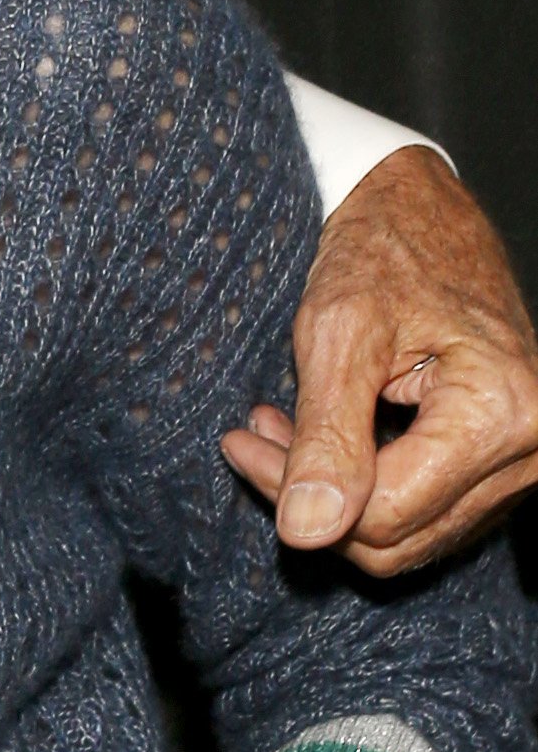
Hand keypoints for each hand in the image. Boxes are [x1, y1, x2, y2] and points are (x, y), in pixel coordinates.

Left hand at [221, 146, 537, 572]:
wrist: (424, 213)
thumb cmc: (383, 253)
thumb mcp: (339, 334)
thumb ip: (325, 436)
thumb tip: (306, 532)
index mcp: (502, 411)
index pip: (384, 513)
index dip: (298, 493)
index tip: (242, 440)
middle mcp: (531, 448)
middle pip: (397, 537)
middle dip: (310, 500)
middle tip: (254, 437)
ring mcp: (522, 462)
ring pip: (408, 536)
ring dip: (332, 496)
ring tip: (279, 432)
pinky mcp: (501, 465)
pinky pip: (424, 512)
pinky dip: (363, 488)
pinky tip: (320, 440)